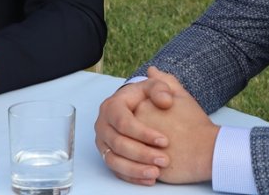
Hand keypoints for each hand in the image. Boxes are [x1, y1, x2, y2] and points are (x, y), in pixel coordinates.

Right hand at [94, 66, 175, 184]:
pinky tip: (149, 179)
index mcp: (112, 106)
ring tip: (156, 173)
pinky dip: (132, 177)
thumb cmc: (147, 97)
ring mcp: (103, 142)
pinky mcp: (107, 155)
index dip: (143, 133)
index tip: (165, 141)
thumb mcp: (155, 87)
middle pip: (118, 143)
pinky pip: (115, 171)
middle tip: (164, 160)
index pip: (124, 122)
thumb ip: (162, 88)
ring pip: (114, 160)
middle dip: (142, 154)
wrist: (138, 108)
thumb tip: (165, 100)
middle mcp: (103, 124)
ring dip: (135, 169)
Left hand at [133, 68, 218, 183]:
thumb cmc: (195, 124)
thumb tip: (151, 71)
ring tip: (162, 157)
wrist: (207, 151)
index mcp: (140, 105)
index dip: (149, 121)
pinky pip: (131, 170)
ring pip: (128, 153)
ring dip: (141, 157)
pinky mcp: (140, 165)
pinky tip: (156, 169)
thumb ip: (164, 83)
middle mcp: (134, 124)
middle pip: (127, 133)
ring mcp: (136, 145)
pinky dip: (139, 172)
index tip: (166, 126)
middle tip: (165, 142)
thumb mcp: (181, 97)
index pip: (132, 113)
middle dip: (142, 140)